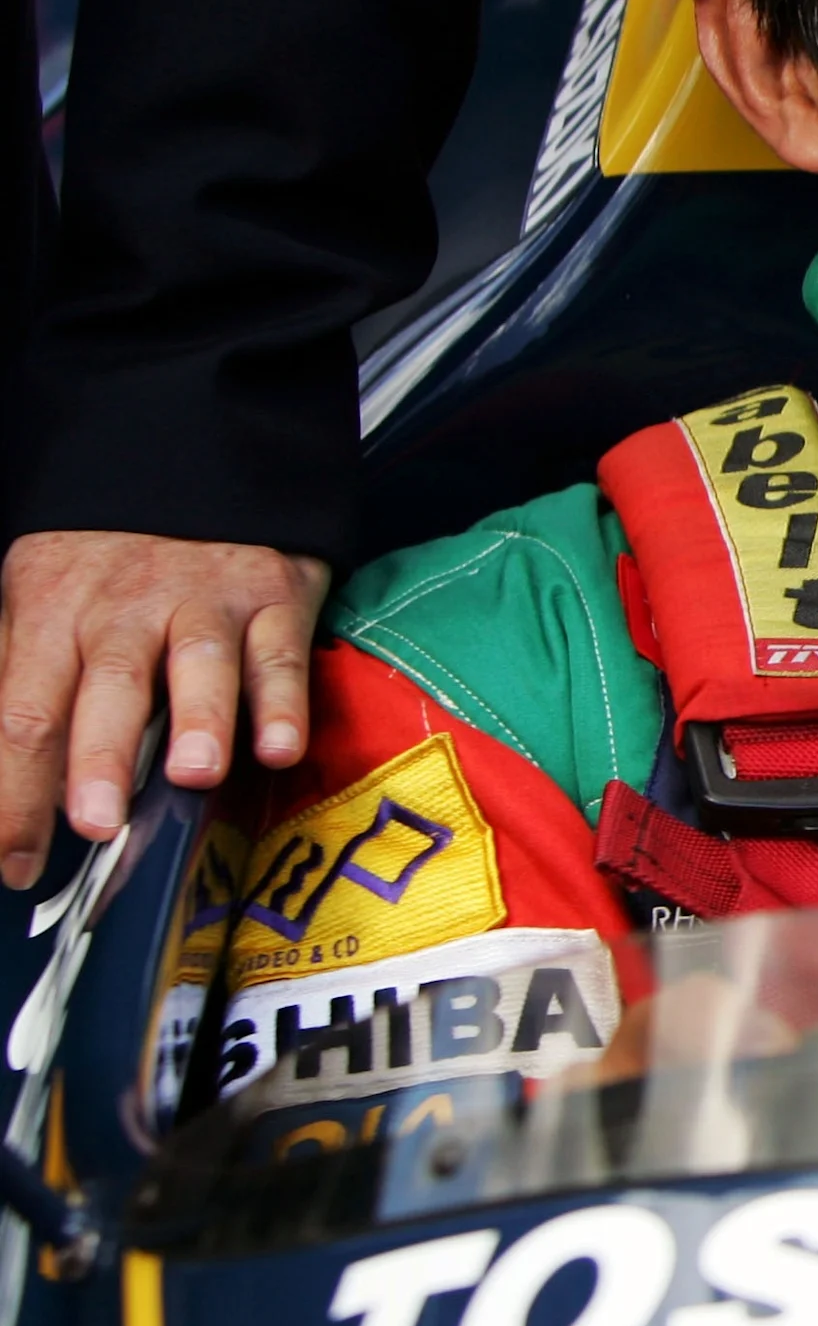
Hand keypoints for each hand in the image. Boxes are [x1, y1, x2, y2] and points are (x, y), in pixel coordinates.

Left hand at [0, 532, 332, 885]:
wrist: (192, 462)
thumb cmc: (108, 559)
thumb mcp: (39, 600)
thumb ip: (21, 679)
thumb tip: (3, 772)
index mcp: (51, 614)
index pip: (23, 715)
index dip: (15, 796)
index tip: (15, 863)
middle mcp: (124, 610)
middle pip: (106, 690)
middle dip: (99, 760)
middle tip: (96, 823)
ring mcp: (204, 602)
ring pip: (197, 664)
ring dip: (199, 722)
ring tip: (194, 776)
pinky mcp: (273, 594)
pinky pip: (280, 652)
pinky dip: (283, 702)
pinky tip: (279, 746)